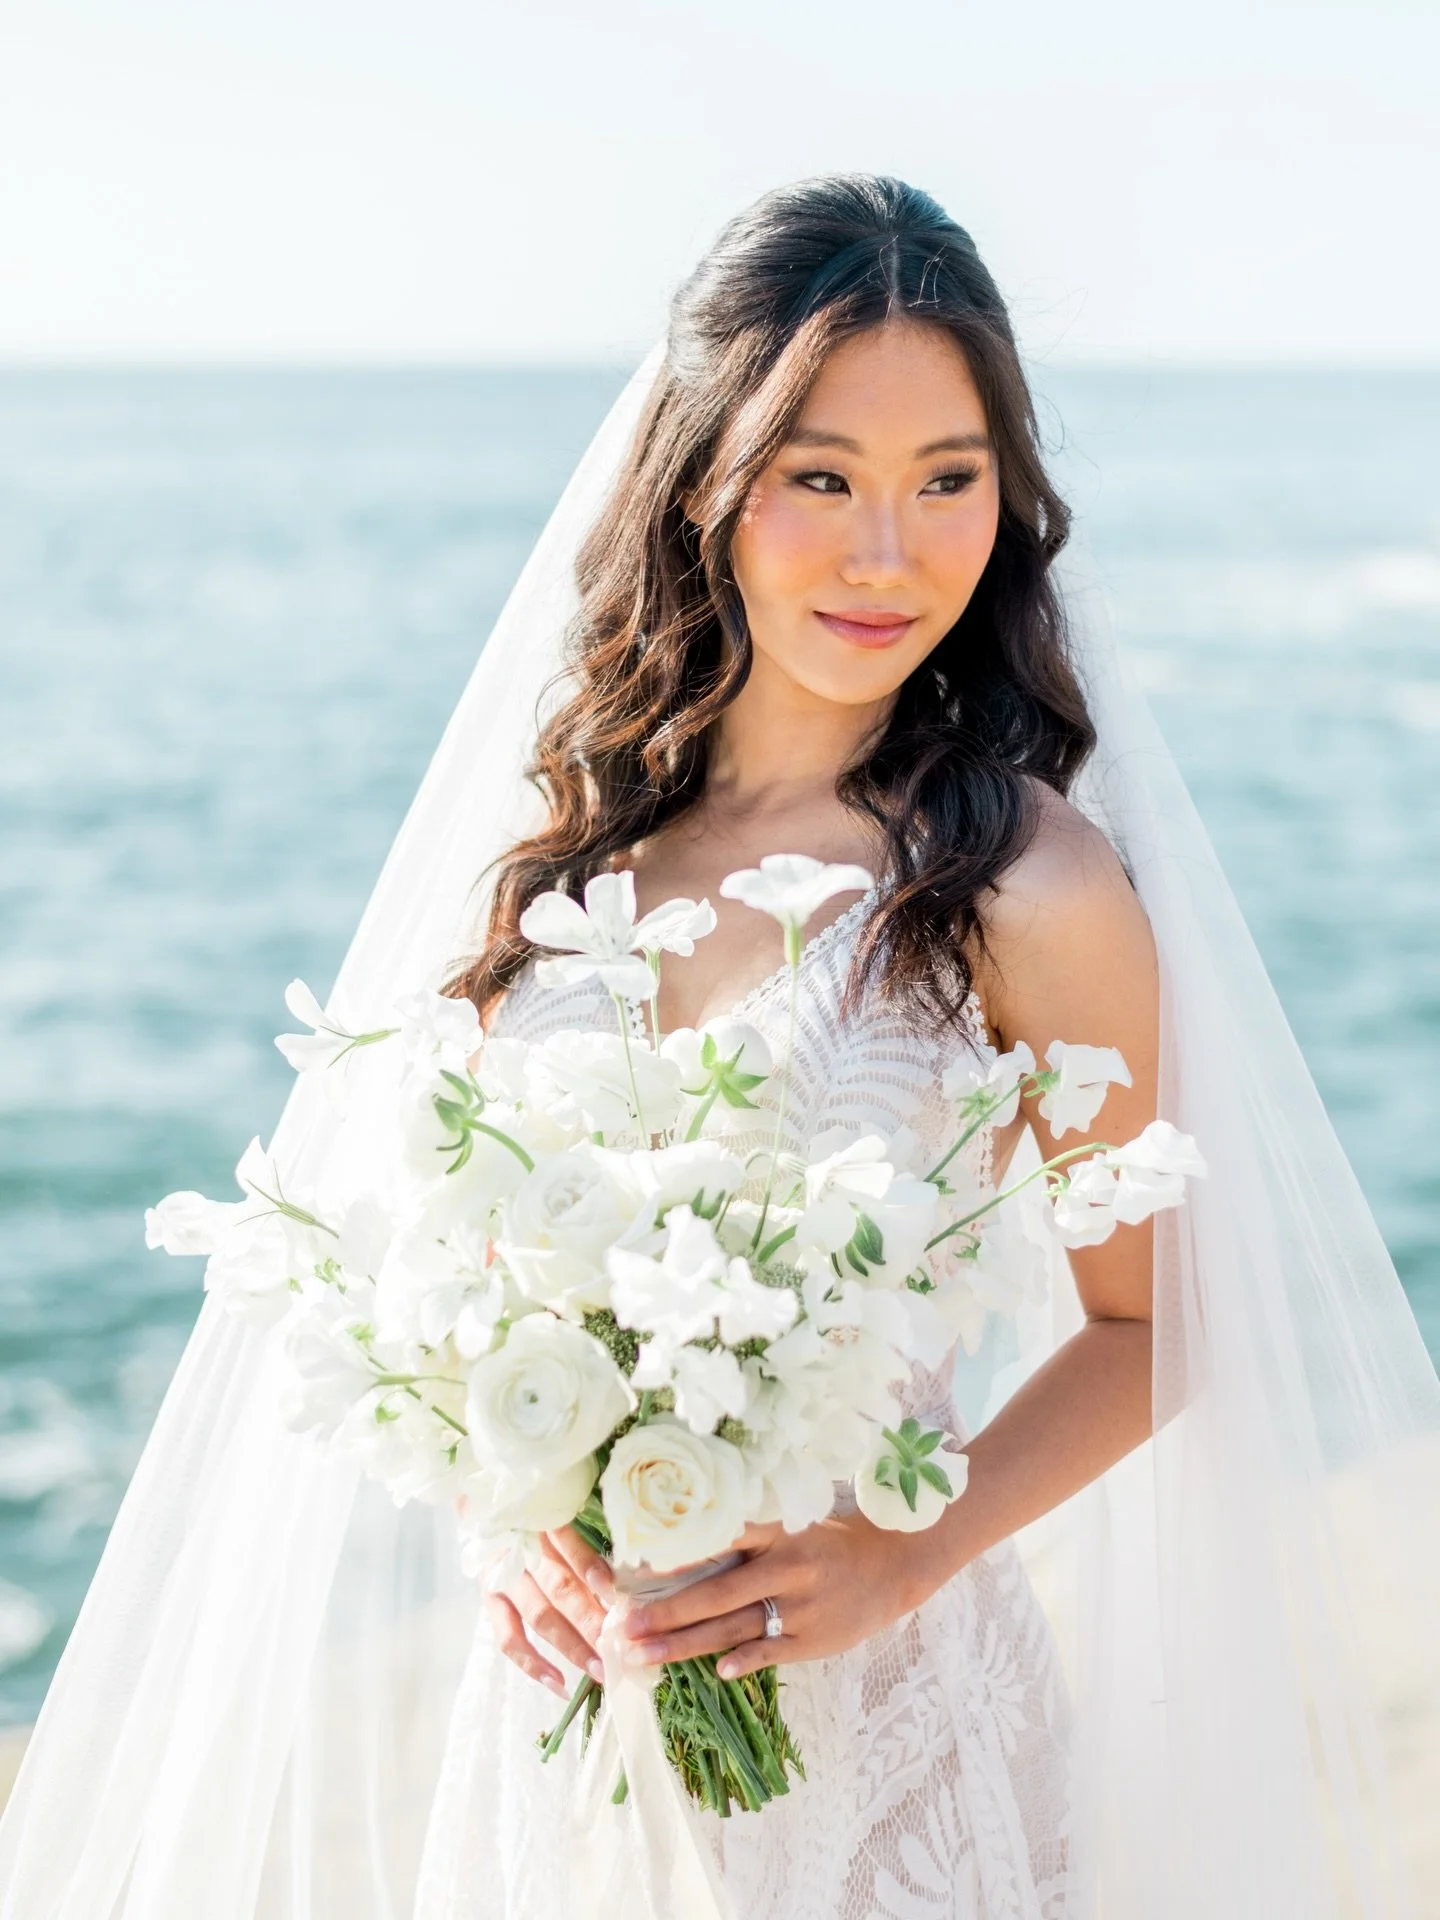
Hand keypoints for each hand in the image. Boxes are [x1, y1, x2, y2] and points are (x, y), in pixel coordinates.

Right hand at [483, 1524, 616, 1698]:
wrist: (483, 1509)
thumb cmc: (536, 1512)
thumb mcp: (558, 1510)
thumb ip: (586, 1535)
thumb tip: (628, 1572)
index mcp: (542, 1522)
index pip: (569, 1546)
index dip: (591, 1569)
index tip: (615, 1592)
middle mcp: (521, 1552)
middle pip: (559, 1588)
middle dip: (591, 1619)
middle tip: (619, 1645)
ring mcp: (503, 1579)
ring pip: (541, 1617)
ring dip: (572, 1646)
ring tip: (600, 1669)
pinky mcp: (490, 1601)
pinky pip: (510, 1639)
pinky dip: (533, 1664)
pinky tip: (560, 1683)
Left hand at [616, 1509, 950, 1680]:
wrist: (890, 1565)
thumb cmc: (826, 1544)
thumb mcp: (790, 1527)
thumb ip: (745, 1538)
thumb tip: (679, 1553)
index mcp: (776, 1533)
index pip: (720, 1538)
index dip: (678, 1552)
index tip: (634, 1568)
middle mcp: (786, 1567)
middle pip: (716, 1592)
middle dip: (665, 1611)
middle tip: (622, 1626)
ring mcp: (800, 1607)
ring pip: (733, 1627)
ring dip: (684, 1643)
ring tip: (644, 1654)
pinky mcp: (813, 1640)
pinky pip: (770, 1653)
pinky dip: (744, 1661)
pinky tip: (716, 1671)